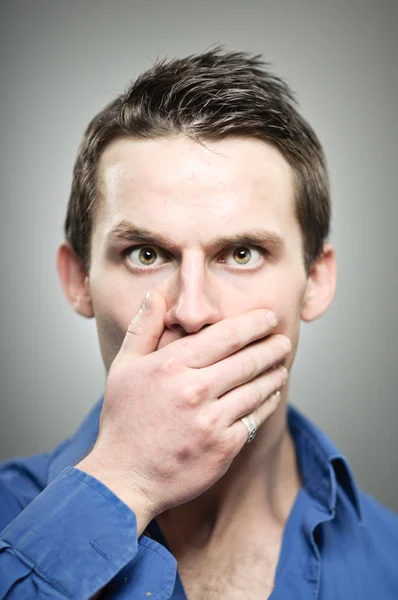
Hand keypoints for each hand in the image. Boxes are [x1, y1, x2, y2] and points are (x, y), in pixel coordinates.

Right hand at [77, 290, 290, 534]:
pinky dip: (268, 403)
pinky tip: (271, 394)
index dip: (253, 324)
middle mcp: (195, 391)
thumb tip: (157, 295)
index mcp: (172, 366)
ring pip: (257, 389)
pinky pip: (255, 418)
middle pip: (248, 360)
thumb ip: (144, 328)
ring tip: (281, 365)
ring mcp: (212, 421)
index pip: (225, 336)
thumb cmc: (124, 419)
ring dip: (274, 373)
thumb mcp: (123, 367)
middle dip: (271, 347)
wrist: (124, 477)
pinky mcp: (224, 448)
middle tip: (283, 340)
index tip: (268, 317)